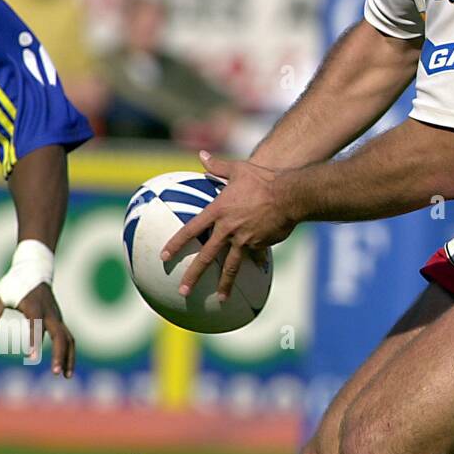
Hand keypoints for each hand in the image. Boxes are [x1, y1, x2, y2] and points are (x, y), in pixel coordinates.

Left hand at [0, 283, 75, 376]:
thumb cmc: (15, 282)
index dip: (34, 341)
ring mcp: (57, 317)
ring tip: (66, 376)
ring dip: (69, 357)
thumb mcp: (0, 295)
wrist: (36, 269)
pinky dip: (69, 353)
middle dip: (60, 355)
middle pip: (61, 337)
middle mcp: (51, 314)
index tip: (32, 358)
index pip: (36, 326)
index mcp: (35, 307)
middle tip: (55, 374)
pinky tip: (65, 366)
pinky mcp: (59, 320)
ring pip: (69, 339)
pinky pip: (68, 338)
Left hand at [161, 150, 295, 300]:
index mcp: (218, 211)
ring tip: (219, 299)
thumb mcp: (238, 170)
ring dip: (224, 284)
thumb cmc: (263, 180)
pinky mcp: (260, 244)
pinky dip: (256, 263)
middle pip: (207, 256)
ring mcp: (244, 239)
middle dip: (193, 275)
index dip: (176, 244)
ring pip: (231, 266)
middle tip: (183, 290)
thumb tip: (201, 155)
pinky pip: (256, 256)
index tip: (164, 257)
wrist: (289, 195)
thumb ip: (218, 166)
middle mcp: (228, 229)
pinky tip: (258, 271)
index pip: (191, 230)